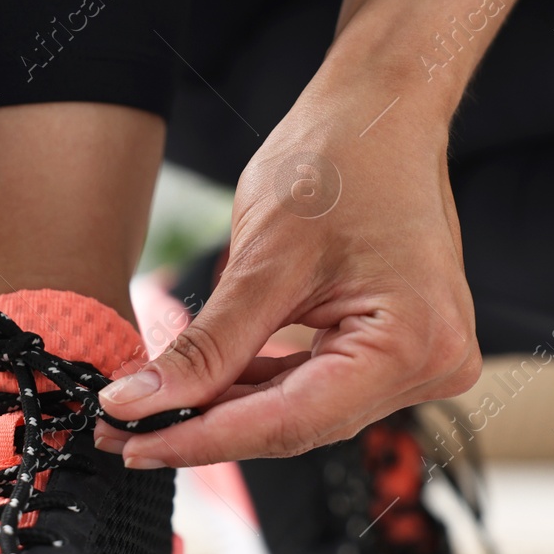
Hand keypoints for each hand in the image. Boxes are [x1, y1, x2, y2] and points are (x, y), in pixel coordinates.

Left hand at [97, 86, 482, 465]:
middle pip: (297, 426)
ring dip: (226, 412)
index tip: (132, 443)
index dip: (201, 439)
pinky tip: (203, 387)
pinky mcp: (397, 351)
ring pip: (301, 414)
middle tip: (122, 431)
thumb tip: (140, 403)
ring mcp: (420, 361)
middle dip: (205, 428)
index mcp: (413, 343)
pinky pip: (316, 388)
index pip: (289, 422)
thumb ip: (207, 346)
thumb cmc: (341, 158)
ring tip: (149, 410)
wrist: (383, 110)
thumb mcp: (263, 258)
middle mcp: (431, 364)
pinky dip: (259, 388)